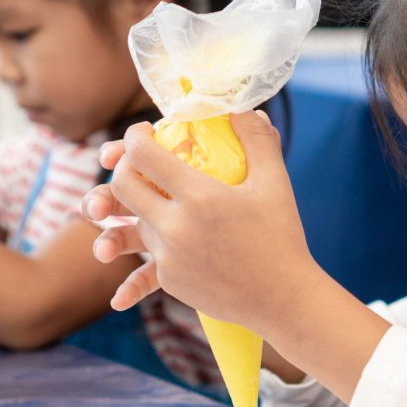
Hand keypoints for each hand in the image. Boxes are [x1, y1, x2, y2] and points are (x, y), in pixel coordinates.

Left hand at [82, 112, 318, 335]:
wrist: (284, 298)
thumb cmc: (282, 238)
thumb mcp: (275, 183)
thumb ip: (257, 140)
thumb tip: (243, 107)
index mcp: (200, 196)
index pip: (143, 154)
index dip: (136, 136)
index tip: (144, 133)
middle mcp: (176, 227)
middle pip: (122, 186)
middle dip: (122, 167)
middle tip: (139, 162)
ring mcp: (169, 257)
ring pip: (130, 223)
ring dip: (134, 208)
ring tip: (146, 203)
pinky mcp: (170, 281)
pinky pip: (146, 260)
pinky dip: (149, 253)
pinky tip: (154, 261)